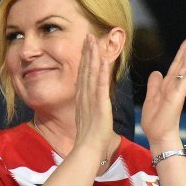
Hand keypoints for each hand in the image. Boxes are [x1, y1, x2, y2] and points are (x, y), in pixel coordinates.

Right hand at [72, 35, 118, 164]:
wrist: (88, 149)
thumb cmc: (90, 139)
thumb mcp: (89, 119)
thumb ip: (90, 110)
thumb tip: (93, 107)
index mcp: (83, 99)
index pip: (84, 75)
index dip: (85, 59)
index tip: (86, 46)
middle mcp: (84, 96)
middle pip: (85, 70)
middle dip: (87, 52)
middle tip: (88, 36)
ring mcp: (91, 99)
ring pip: (91, 73)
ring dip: (92, 56)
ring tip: (93, 41)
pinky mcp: (99, 105)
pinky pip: (100, 85)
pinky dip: (101, 72)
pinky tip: (102, 60)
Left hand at [140, 32, 185, 154]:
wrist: (158, 136)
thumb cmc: (155, 121)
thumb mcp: (151, 98)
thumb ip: (154, 84)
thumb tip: (156, 72)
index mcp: (168, 84)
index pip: (176, 64)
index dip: (182, 51)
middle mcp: (175, 85)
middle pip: (183, 62)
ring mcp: (177, 90)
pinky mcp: (178, 96)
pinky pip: (185, 80)